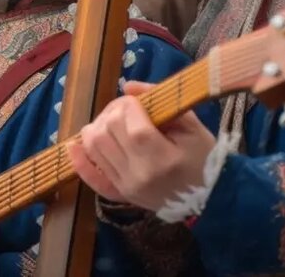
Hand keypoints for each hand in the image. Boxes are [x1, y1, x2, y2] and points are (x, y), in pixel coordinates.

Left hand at [67, 81, 214, 210]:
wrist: (209, 198)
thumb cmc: (205, 158)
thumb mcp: (193, 126)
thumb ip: (163, 101)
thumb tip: (128, 86)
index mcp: (162, 159)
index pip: (131, 124)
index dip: (129, 105)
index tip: (138, 101)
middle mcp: (139, 175)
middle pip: (108, 132)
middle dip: (113, 111)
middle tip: (126, 108)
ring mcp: (125, 187)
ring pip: (93, 147)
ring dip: (97, 126)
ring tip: (113, 122)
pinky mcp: (118, 195)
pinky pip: (89, 176)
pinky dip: (78, 158)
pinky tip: (76, 143)